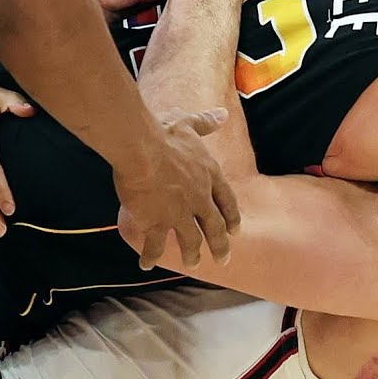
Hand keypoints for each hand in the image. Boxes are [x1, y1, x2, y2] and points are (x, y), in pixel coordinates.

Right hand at [114, 108, 240, 270]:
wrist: (141, 147)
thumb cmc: (163, 133)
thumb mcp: (188, 124)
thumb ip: (205, 122)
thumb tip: (222, 114)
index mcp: (209, 175)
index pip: (227, 201)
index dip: (231, 217)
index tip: (235, 231)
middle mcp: (200, 198)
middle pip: (214, 227)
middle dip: (220, 246)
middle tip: (223, 259)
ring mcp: (180, 214)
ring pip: (191, 241)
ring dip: (192, 254)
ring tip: (192, 264)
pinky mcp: (156, 223)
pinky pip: (155, 245)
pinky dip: (151, 256)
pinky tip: (146, 264)